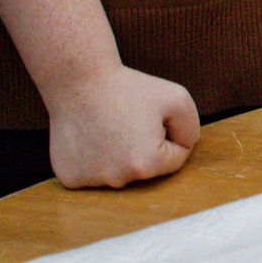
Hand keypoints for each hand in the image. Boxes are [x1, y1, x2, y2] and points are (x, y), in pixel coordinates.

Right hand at [45, 63, 199, 188]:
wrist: (79, 80)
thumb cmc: (127, 87)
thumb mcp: (178, 99)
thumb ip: (190, 129)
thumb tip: (184, 148)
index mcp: (147, 164)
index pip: (176, 159)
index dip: (170, 133)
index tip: (152, 116)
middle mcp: (119, 180)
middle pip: (147, 167)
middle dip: (145, 145)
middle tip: (128, 119)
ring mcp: (92, 182)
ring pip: (120, 171)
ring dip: (118, 153)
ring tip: (107, 125)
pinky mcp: (71, 178)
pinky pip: (93, 173)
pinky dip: (93, 157)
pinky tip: (89, 136)